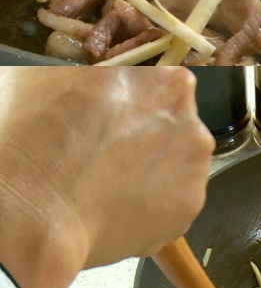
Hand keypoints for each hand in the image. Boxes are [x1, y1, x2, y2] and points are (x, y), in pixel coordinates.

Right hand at [0, 66, 215, 287]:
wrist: (37, 210)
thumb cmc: (41, 141)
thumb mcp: (59, 77)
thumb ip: (100, 77)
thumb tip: (100, 82)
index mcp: (170, 84)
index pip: (164, 89)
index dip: (136, 106)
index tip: (116, 120)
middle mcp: (193, 125)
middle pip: (174, 129)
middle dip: (146, 140)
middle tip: (107, 156)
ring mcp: (195, 171)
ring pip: (175, 167)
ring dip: (150, 173)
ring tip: (107, 186)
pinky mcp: (188, 210)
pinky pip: (171, 204)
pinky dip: (149, 208)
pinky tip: (114, 208)